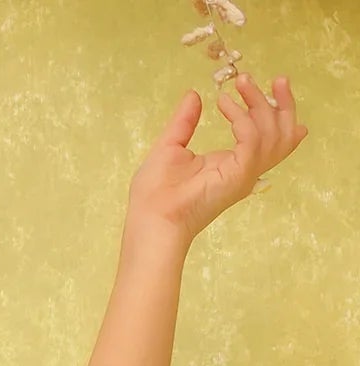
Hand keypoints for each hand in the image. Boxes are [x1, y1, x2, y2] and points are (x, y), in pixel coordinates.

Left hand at [127, 74, 307, 247]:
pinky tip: (222, 104)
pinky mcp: (238, 176)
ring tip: (239, 84)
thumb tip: (193, 95)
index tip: (259, 83)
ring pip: (275, 136)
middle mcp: (244, 170)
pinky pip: (254, 141)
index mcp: (232, 164)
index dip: (276, 110)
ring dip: (259, 103)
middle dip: (282, 103)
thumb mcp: (170, 146)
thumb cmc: (154, 194)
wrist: (149, 218)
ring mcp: (243, 175)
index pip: (269, 137)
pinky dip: (242, 118)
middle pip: (283, 136)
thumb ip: (185, 122)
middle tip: (254, 78)